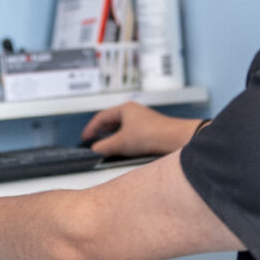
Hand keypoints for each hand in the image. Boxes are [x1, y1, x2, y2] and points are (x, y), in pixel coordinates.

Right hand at [81, 101, 202, 157]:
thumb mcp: (121, 143)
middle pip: (112, 121)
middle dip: (102, 132)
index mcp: (125, 108)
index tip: (85, 137)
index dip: (91, 128)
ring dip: (114, 137)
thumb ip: (104, 147)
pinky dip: (125, 140)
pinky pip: (132, 134)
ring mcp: (143, 120)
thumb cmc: (151, 134)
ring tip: (108, 147)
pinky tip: (126, 150)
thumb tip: (94, 150)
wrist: (175, 139)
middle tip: (95, 141)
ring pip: (123, 128)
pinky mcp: (151, 130)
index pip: (101, 117)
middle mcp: (134, 112)